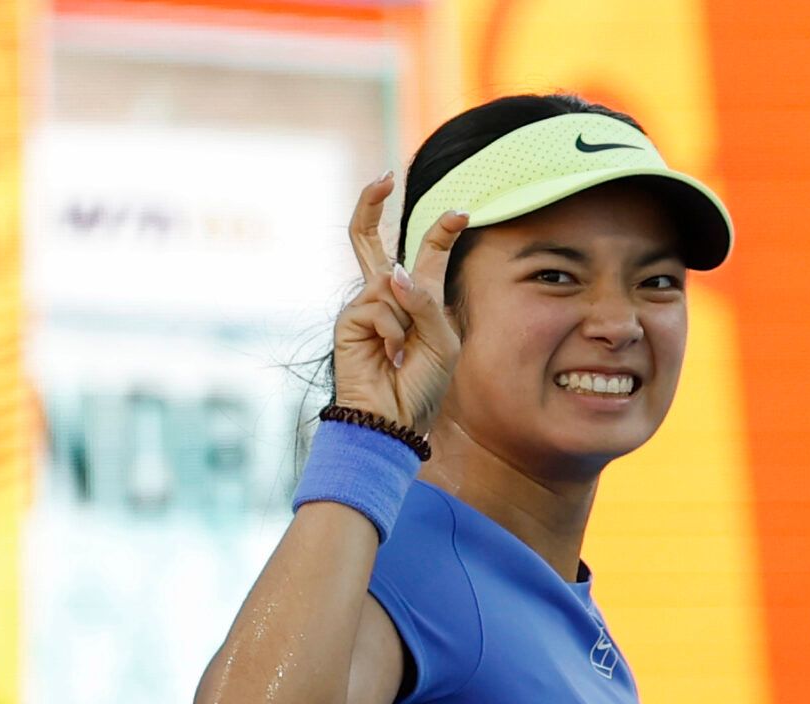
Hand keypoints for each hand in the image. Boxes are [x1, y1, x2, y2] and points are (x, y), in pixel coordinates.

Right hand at [331, 172, 467, 431]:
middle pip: (369, 241)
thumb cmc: (423, 384)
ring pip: (389, 283)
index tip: (462, 212)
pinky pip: (378, 305)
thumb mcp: (442, 340)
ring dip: (405, 319)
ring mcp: (364, 306)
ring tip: (402, 354)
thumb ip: (425, 302)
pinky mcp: (348, 321)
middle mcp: (386, 296)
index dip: (442, 231)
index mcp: (417, 298)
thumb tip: (390, 273)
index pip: (427, 254)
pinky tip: (388, 357)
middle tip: (381, 177)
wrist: (395, 419)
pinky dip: (391, 331)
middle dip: (370, 206)